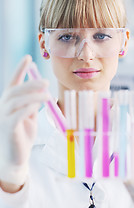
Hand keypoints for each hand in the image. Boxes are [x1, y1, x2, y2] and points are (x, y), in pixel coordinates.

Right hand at [0, 55, 48, 185]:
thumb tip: (42, 88)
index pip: (13, 82)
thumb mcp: (30, 115)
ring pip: (17, 101)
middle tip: (46, 82)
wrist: (16, 157)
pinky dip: (28, 108)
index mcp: (10, 103)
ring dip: (33, 95)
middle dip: (31, 83)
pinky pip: (17, 115)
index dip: (20, 69)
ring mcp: (4, 118)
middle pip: (15, 90)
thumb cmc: (23, 134)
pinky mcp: (8, 129)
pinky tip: (38, 105)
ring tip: (48, 95)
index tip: (28, 57)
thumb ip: (33, 102)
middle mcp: (4, 108)